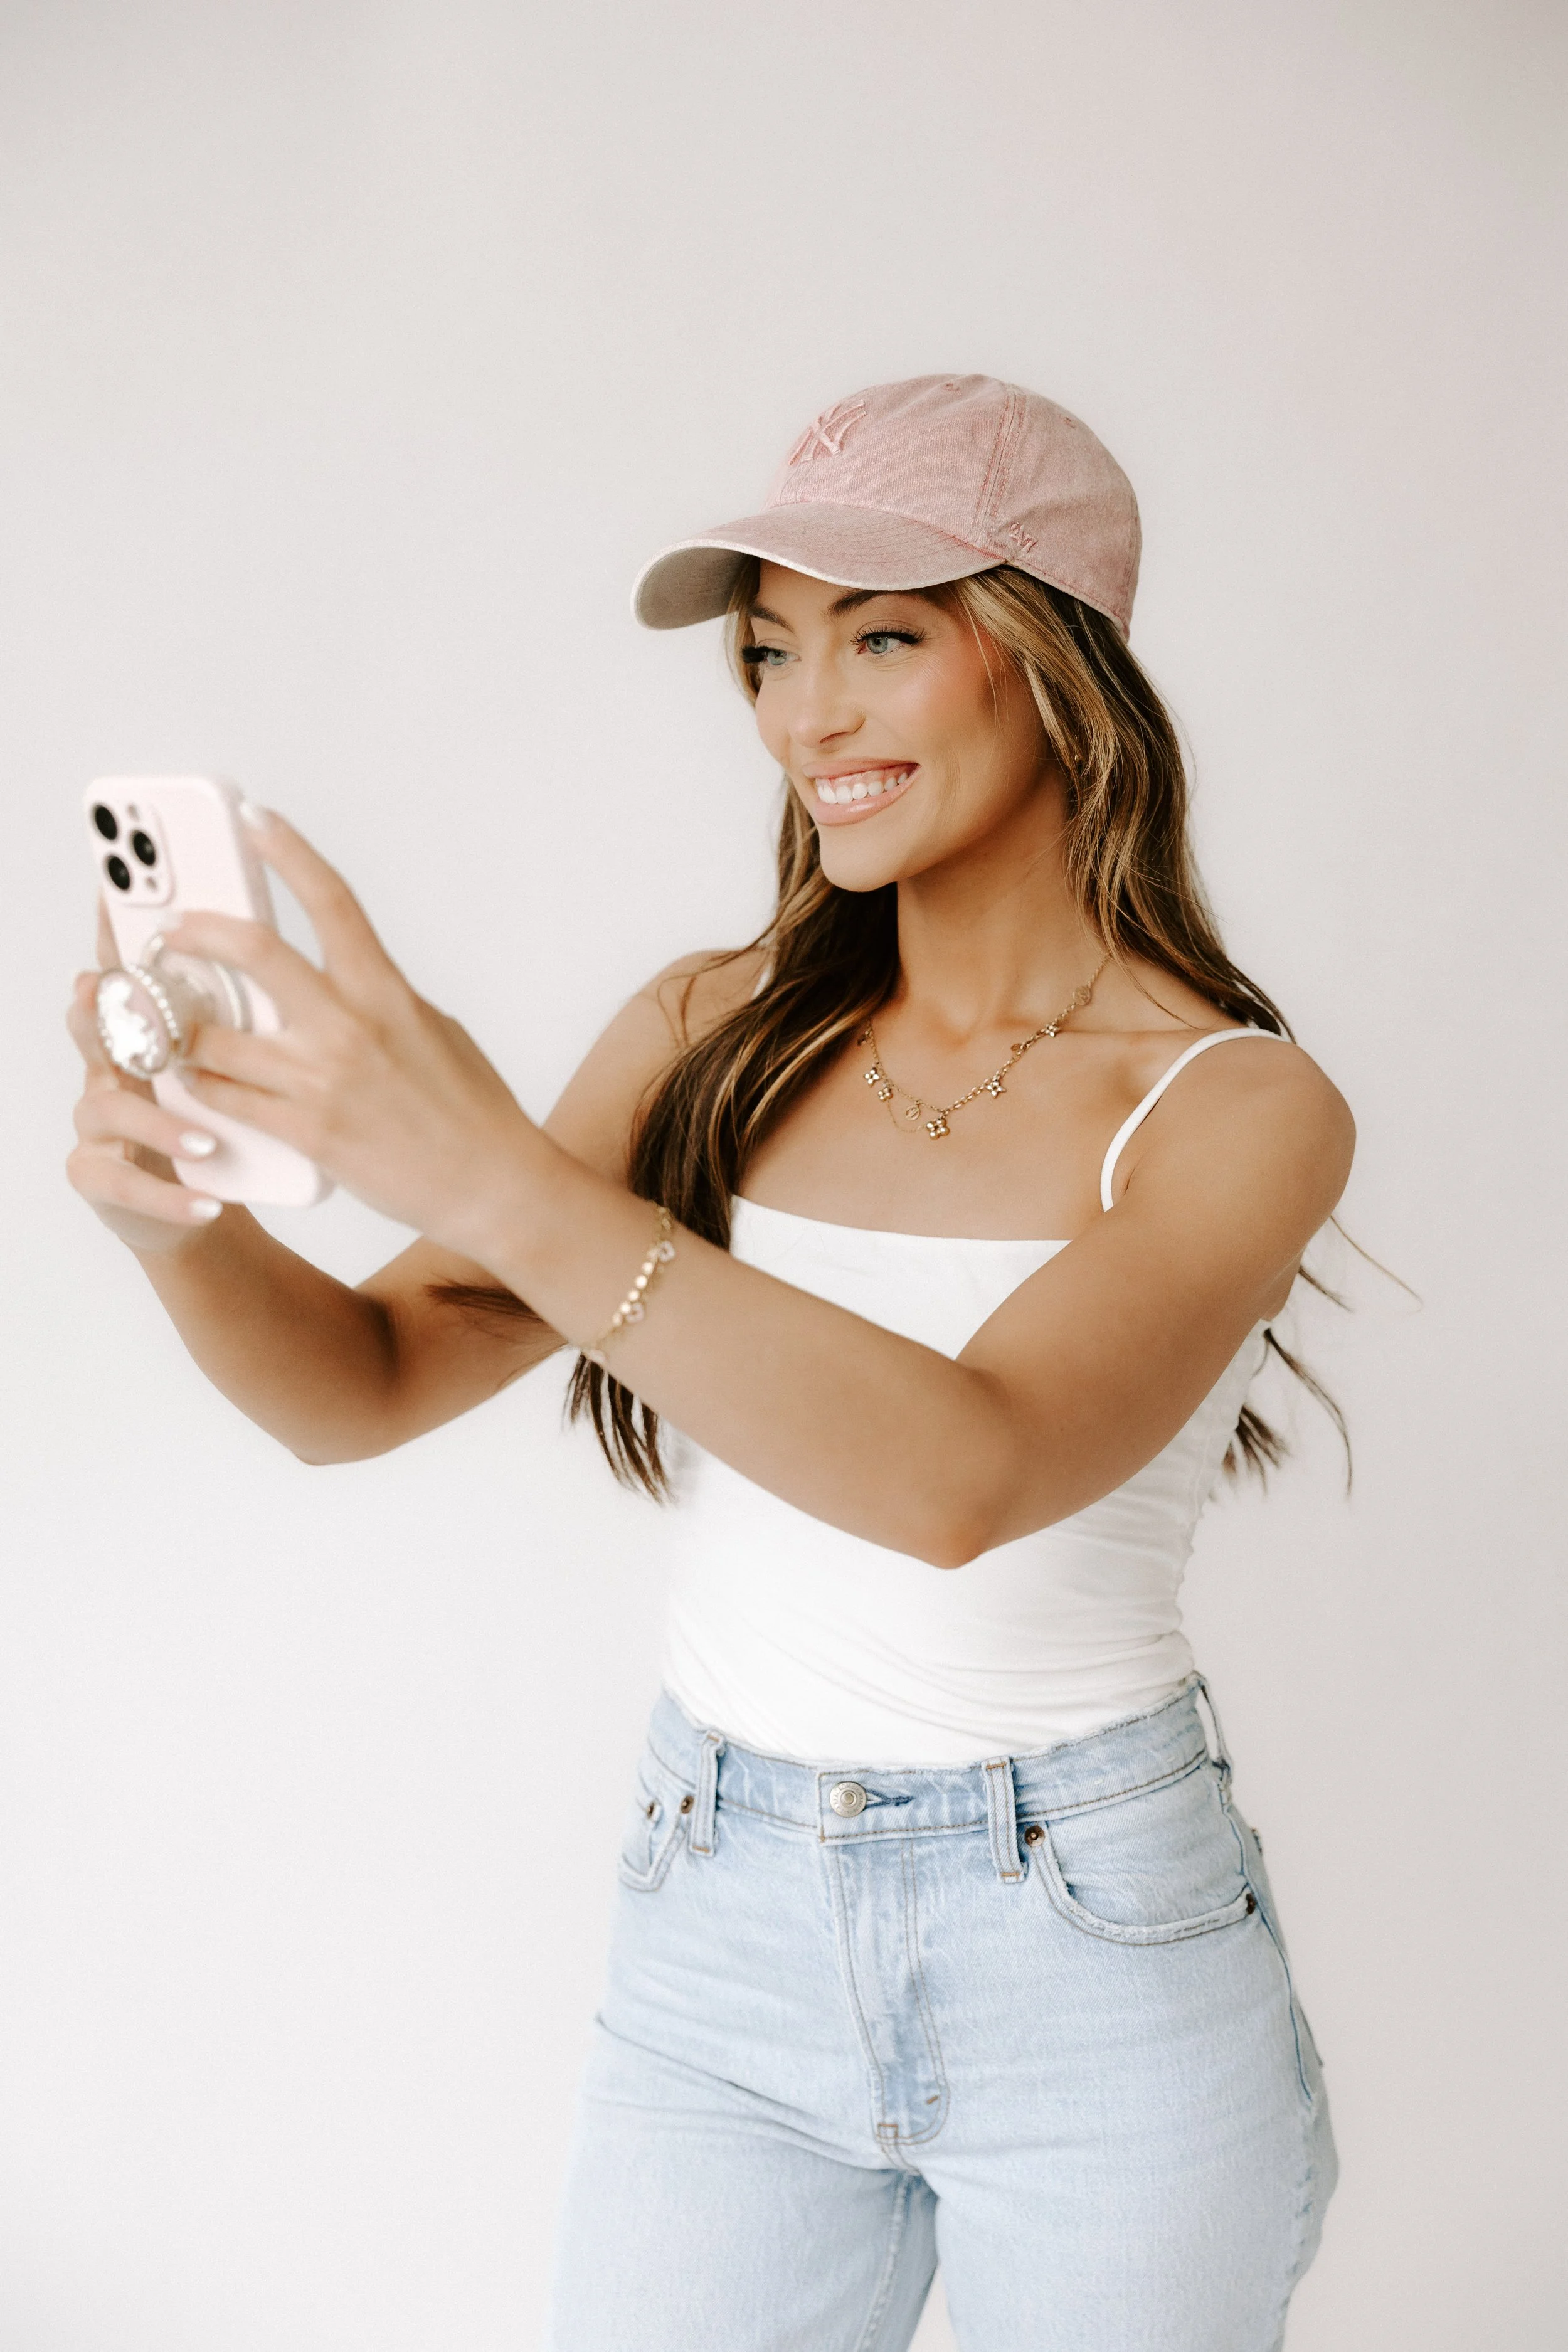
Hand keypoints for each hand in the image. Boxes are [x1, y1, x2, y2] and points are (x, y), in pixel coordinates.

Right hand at [64, 906, 227, 1251]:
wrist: (203, 1203)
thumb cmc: (223, 1119)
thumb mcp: (241, 1062)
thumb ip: (240, 1015)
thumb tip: (278, 953)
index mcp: (146, 1027)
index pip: (125, 969)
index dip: (113, 933)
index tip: (114, 893)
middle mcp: (111, 1063)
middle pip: (94, 1023)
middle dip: (102, 1009)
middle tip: (114, 998)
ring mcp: (97, 1121)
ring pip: (107, 1106)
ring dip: (158, 1122)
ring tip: (206, 1143)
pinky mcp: (98, 1176)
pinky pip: (123, 1183)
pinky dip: (168, 1198)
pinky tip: (208, 1205)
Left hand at [165, 809, 538, 1254]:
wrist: (490, 1185)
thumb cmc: (470, 1110)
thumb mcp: (432, 1030)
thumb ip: (379, 998)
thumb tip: (340, 977)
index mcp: (386, 991)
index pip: (332, 901)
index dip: (288, 850)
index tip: (255, 819)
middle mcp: (351, 1027)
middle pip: (254, 953)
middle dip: (198, 933)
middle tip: (172, 931)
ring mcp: (323, 1081)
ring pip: (217, 1037)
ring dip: (181, 1027)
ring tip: (169, 1023)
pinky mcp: (306, 1133)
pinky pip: (225, 1100)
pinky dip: (199, 1086)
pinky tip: (190, 1081)